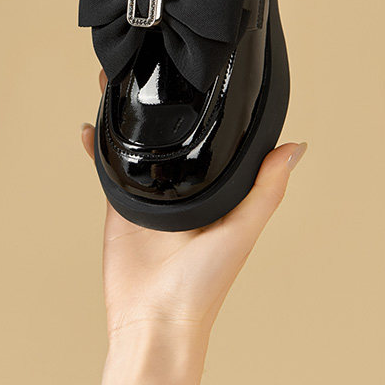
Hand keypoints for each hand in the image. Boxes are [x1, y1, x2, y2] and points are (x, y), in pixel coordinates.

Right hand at [83, 70, 306, 384]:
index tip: (204, 74)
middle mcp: (184, 189)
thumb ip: (266, 189)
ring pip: (138, 143)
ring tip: (118, 81)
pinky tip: (88, 128)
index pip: (217, 140)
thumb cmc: (204, 286)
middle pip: (173, 134)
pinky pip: (107, 167)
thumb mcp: (242, 230)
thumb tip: (296, 146)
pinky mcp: (119, 204)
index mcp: (217, 192)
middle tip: (152, 65)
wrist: (154, 319)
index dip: (211, 108)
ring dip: (127, 115)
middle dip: (163, 102)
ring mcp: (149, 194)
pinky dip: (96, 146)